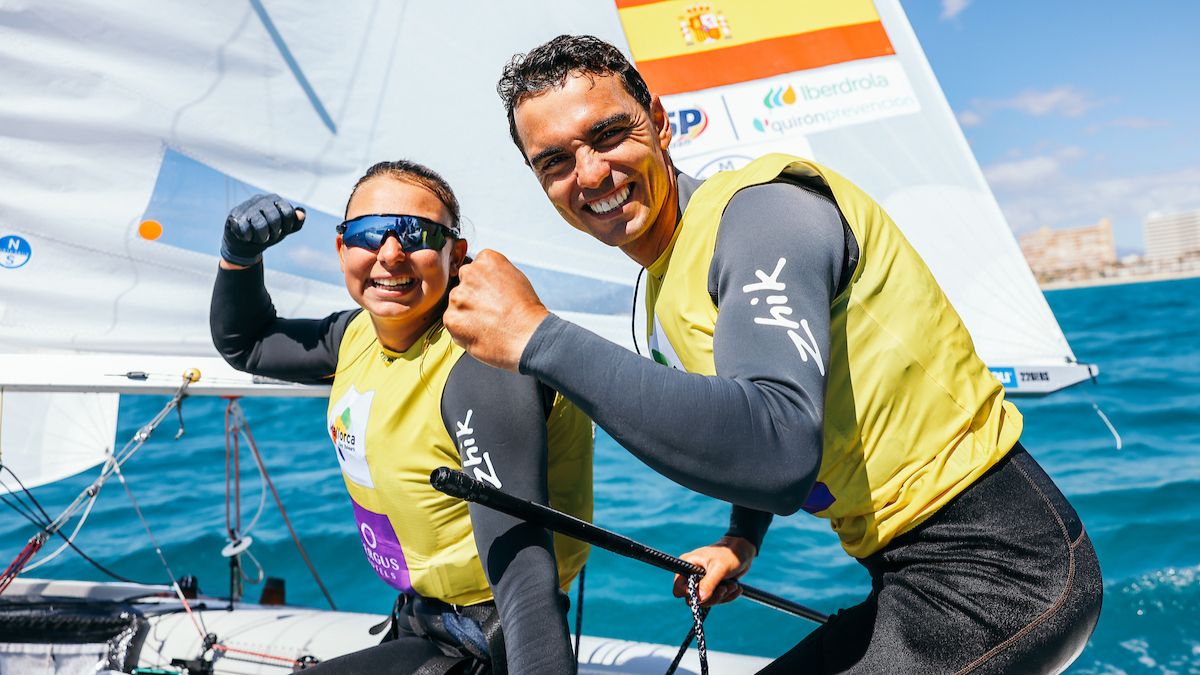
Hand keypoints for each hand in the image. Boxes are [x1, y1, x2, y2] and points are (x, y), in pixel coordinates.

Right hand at [221, 193, 304, 266]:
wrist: (245, 242)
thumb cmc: (268, 232)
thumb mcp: (285, 229)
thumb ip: (296, 222)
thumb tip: (301, 213)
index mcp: (275, 200)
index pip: (288, 212)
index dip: (287, 226)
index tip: (283, 231)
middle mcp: (261, 199)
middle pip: (275, 219)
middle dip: (274, 233)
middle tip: (269, 236)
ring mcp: (247, 206)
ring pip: (260, 225)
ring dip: (261, 238)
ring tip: (259, 237)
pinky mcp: (235, 216)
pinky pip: (245, 230)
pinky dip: (247, 238)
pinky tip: (246, 236)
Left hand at [444, 249, 549, 371]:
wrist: (528, 336)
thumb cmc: (527, 311)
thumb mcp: (516, 278)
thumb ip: (495, 275)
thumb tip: (485, 280)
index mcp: (486, 259)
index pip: (476, 268)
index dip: (485, 285)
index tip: (494, 295)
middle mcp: (469, 273)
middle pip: (463, 284)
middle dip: (473, 296)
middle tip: (490, 311)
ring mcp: (458, 295)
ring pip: (457, 303)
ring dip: (466, 312)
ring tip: (488, 324)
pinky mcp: (451, 317)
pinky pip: (452, 321)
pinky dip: (463, 328)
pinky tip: (480, 332)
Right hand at [672, 536, 756, 606]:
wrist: (743, 552)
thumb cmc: (729, 555)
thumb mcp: (719, 569)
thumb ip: (708, 584)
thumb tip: (699, 599)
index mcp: (688, 566)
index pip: (679, 588)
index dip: (691, 594)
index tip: (706, 593)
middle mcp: (691, 575)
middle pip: (694, 599)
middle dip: (712, 597)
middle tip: (724, 588)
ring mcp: (702, 582)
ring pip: (707, 601)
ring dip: (723, 596)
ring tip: (733, 585)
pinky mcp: (712, 587)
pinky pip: (716, 600)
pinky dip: (727, 596)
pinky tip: (735, 587)